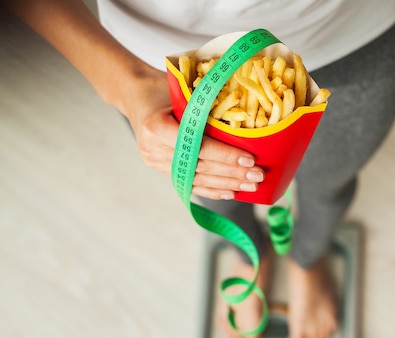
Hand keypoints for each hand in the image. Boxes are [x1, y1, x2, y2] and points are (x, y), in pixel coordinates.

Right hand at [123, 69, 263, 199]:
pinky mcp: (160, 168)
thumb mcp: (184, 90)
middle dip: (232, 173)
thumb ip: (206, 107)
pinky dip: (211, 190)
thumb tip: (248, 119)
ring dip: (226, 184)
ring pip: (197, 179)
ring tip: (250, 187)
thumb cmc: (163, 87)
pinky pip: (189, 183)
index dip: (226, 155)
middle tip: (258, 176)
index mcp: (156, 126)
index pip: (198, 146)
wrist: (135, 94)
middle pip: (200, 166)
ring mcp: (155, 161)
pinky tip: (230, 193)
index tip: (250, 159)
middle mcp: (153, 148)